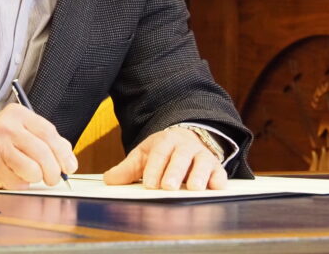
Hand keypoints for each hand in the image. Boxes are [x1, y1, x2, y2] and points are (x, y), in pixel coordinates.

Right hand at [0, 103, 76, 188]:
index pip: (49, 133)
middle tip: (53, 178)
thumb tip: (68, 158)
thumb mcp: (20, 131)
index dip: (63, 152)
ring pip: (33, 169)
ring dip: (37, 178)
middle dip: (53, 171)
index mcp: (17, 114)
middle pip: (43, 152)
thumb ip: (44, 139)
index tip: (69, 165)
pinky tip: (13, 176)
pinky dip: (22, 184)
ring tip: (31, 176)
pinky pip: (19, 182)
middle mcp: (7, 127)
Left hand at [103, 127, 227, 190]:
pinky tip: (214, 188)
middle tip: (168, 187)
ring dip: (198, 175)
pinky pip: (219, 174)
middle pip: (181, 157)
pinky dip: (218, 181)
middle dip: (175, 172)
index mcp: (166, 141)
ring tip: (194, 188)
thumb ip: (127, 169)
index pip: (159, 153)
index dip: (154, 168)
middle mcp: (186, 147)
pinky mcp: (216, 169)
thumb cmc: (164, 152)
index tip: (149, 184)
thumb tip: (109, 180)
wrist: (190, 141)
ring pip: (202, 163)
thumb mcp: (144, 156)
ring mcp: (203, 157)